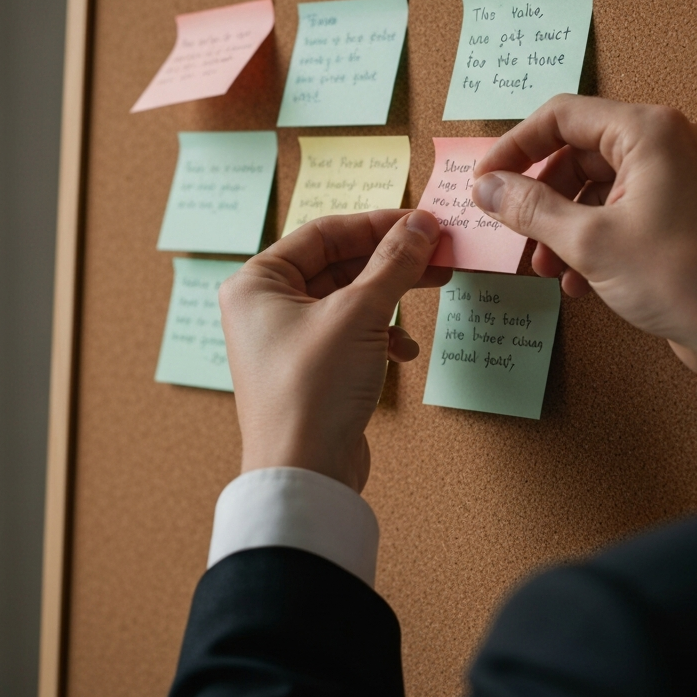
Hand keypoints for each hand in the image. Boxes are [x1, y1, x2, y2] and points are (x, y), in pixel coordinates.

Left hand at [219, 209, 450, 491]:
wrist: (304, 474)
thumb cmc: (312, 389)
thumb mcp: (358, 314)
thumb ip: (393, 263)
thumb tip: (422, 224)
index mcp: (257, 282)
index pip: (324, 233)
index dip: (377, 223)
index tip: (423, 221)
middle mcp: (266, 307)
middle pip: (339, 263)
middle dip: (391, 259)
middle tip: (439, 252)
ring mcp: (287, 340)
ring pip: (350, 299)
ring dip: (392, 296)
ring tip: (436, 288)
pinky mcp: (311, 370)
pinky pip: (351, 334)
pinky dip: (380, 335)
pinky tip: (402, 351)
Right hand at [472, 95, 696, 404]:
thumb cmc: (679, 278)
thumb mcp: (588, 241)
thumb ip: (529, 208)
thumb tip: (485, 186)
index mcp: (648, 131)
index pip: (561, 116)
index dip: (515, 147)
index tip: (484, 181)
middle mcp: (666, 143)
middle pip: (576, 153)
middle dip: (540, 197)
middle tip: (512, 230)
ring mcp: (677, 178)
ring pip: (594, 187)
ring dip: (561, 226)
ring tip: (545, 269)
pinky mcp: (680, 212)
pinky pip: (619, 211)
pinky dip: (590, 240)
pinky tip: (577, 281)